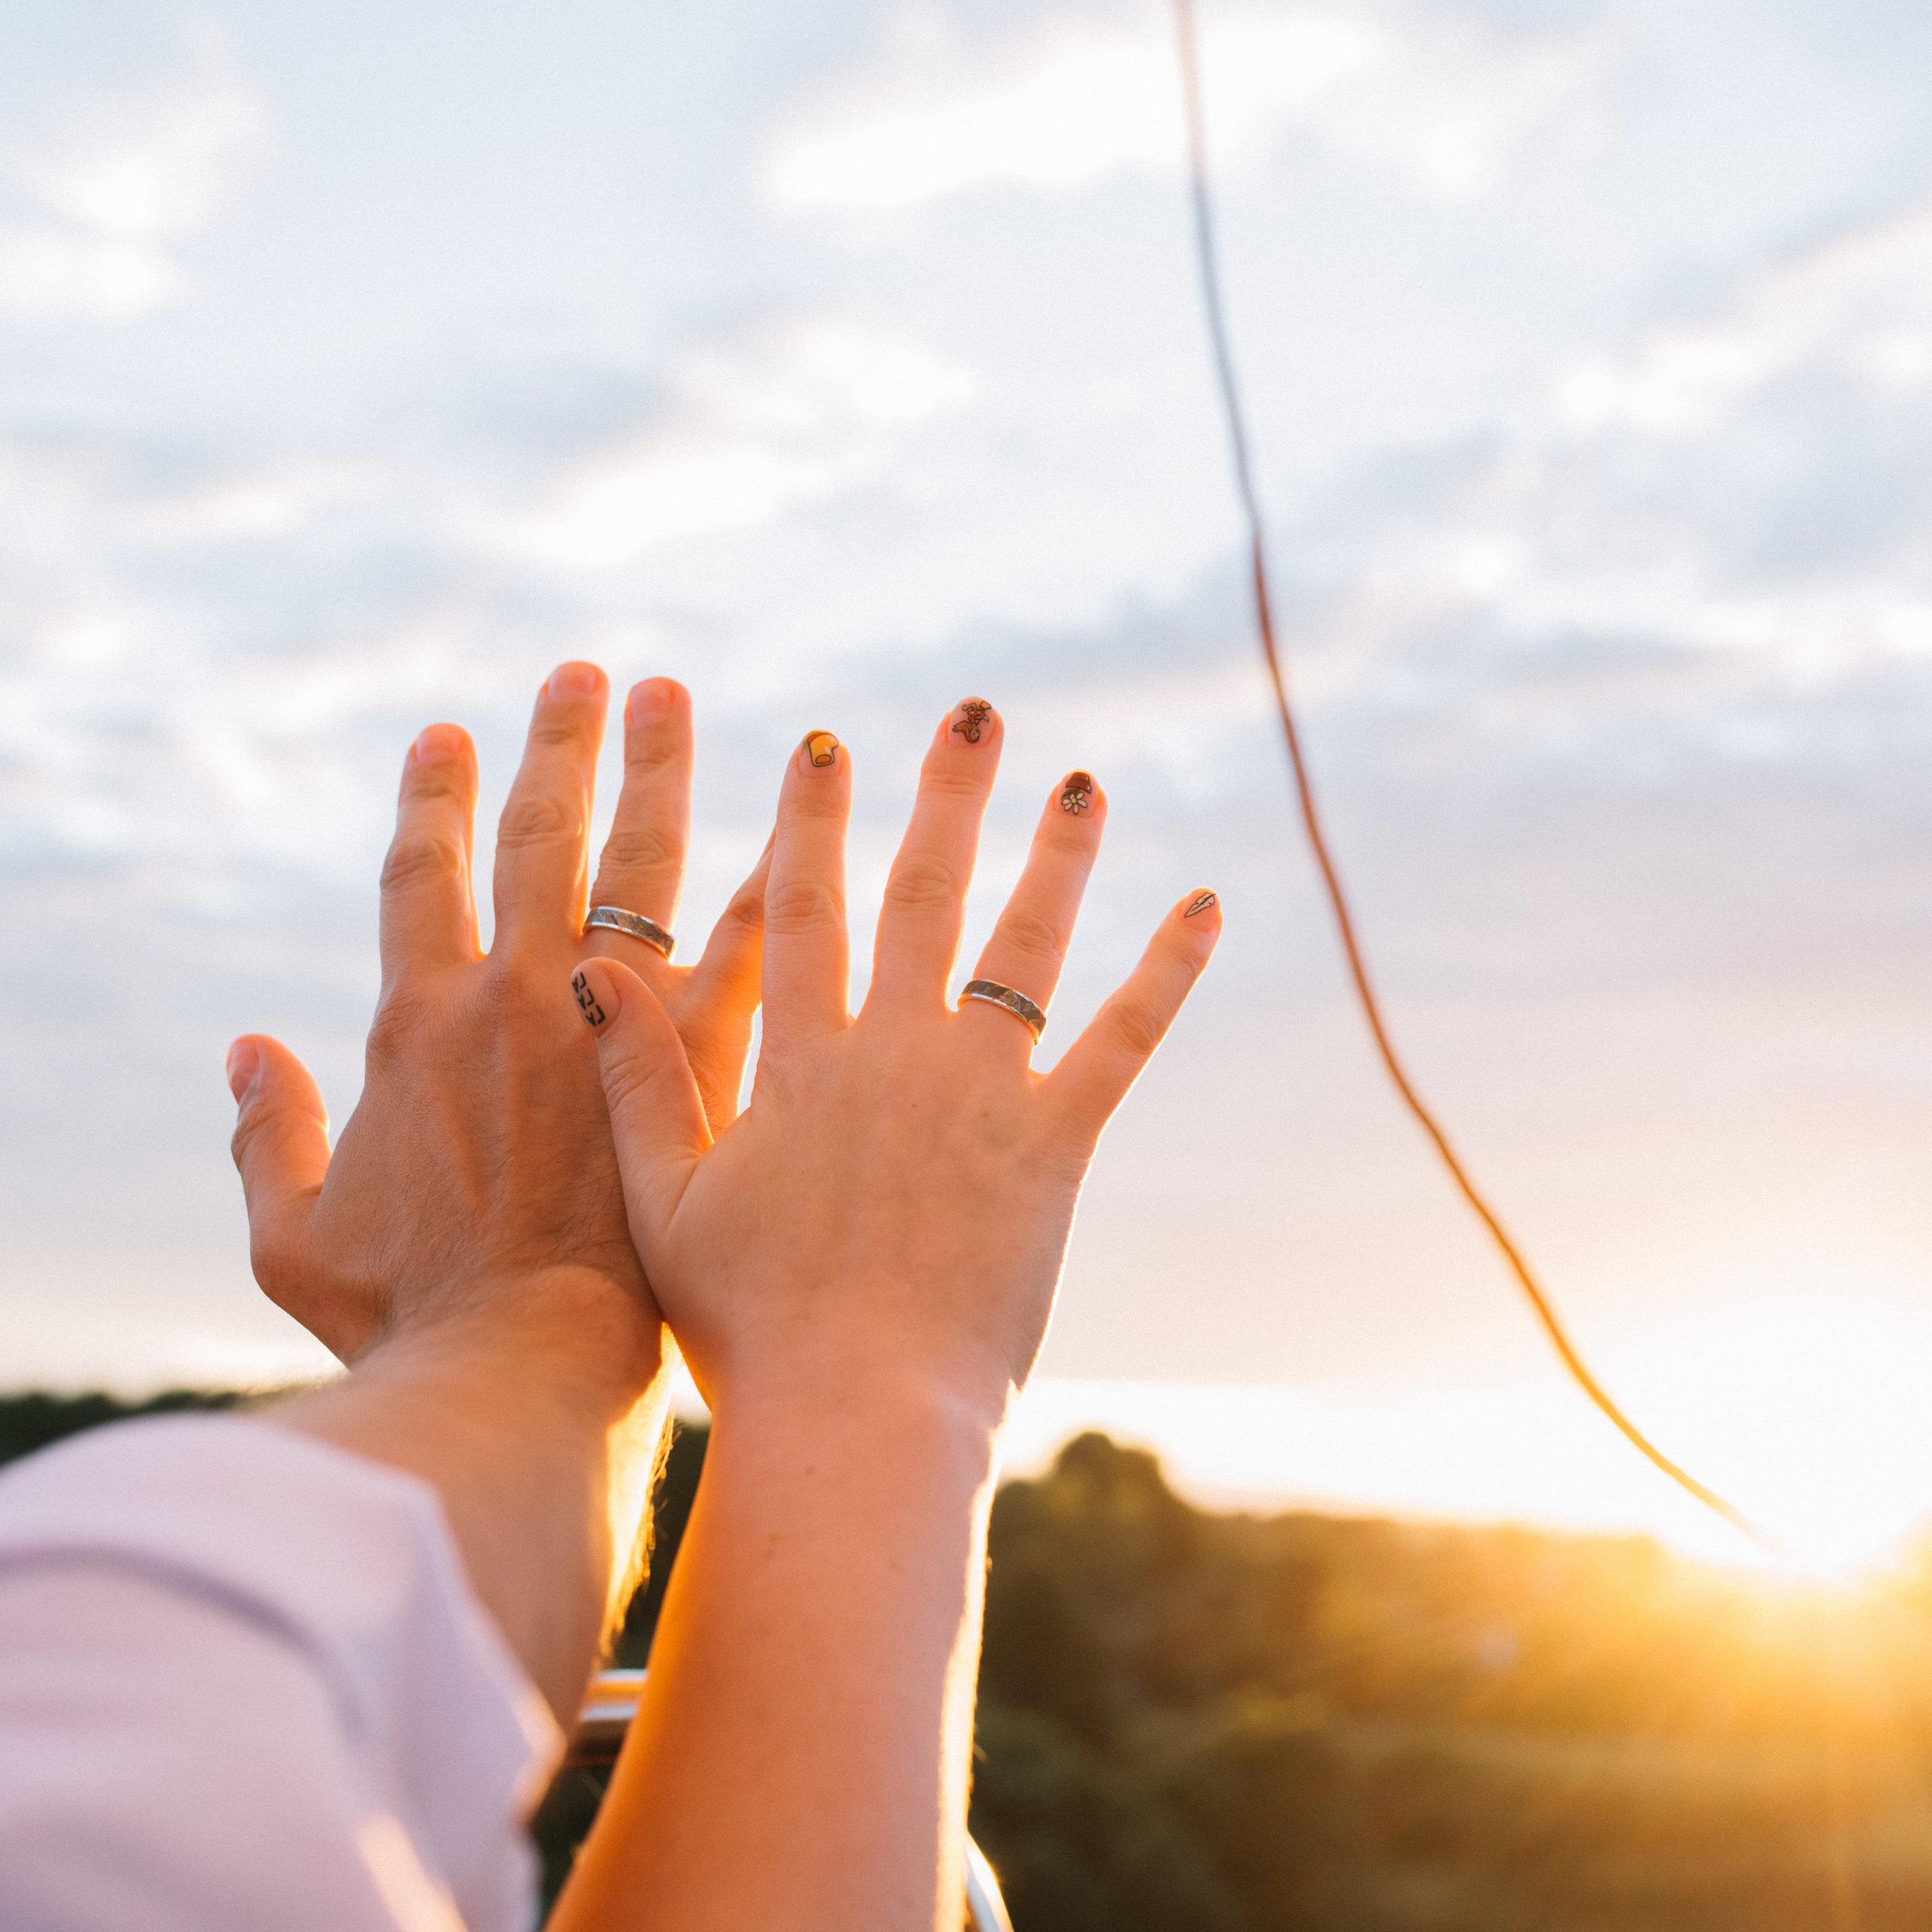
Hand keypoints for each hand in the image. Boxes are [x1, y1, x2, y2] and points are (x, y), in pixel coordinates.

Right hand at [225, 664, 770, 1364]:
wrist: (522, 1370)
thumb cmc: (406, 1319)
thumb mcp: (292, 1238)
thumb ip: (262, 1136)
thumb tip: (241, 1051)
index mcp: (416, 1021)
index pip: (422, 873)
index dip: (433, 797)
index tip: (448, 733)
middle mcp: (516, 997)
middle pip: (539, 837)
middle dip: (558, 745)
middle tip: (583, 672)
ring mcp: (613, 1025)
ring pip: (638, 864)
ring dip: (652, 773)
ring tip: (668, 698)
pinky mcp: (700, 1070)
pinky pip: (739, 957)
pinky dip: (762, 894)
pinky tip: (793, 840)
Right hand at [572, 698, 1220, 1423]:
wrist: (855, 1408)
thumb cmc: (747, 1322)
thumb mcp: (663, 1199)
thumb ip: (636, 1078)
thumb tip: (596, 968)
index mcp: (803, 1061)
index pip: (802, 910)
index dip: (813, 822)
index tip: (825, 746)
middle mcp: (896, 1054)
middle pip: (925, 896)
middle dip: (947, 797)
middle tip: (974, 715)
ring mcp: (982, 1095)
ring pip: (1028, 946)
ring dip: (1059, 857)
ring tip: (1083, 783)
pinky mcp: (1056, 1148)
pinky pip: (1122, 1041)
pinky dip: (1165, 972)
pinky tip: (1204, 905)